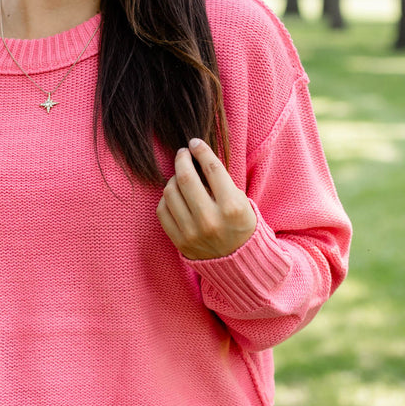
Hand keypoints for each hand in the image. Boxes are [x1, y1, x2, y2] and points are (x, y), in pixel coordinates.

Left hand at [157, 138, 256, 259]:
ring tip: (180, 175)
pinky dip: (167, 198)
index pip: (212, 168)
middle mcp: (211, 220)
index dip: (200, 150)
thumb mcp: (242, 201)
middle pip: (186, 177)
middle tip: (183, 153)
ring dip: (173, 178)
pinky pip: (162, 210)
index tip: (194, 142)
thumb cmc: (240, 225)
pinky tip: (175, 195)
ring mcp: (193, 232)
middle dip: (182, 159)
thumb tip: (195, 155)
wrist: (239, 262)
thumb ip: (220, 181)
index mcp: (232, 207)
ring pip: (170, 192)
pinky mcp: (180, 241)